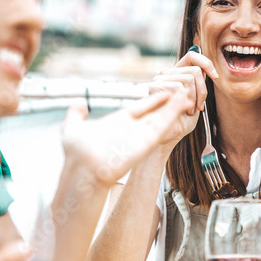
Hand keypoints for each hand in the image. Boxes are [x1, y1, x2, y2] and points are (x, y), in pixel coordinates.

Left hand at [61, 88, 195, 186]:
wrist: (84, 170)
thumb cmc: (77, 153)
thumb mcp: (72, 128)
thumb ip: (76, 114)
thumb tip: (79, 104)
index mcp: (117, 123)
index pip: (139, 108)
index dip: (151, 100)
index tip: (163, 92)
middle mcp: (131, 129)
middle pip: (154, 112)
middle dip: (167, 102)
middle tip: (181, 90)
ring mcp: (140, 134)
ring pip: (162, 117)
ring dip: (175, 106)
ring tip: (188, 93)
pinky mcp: (146, 140)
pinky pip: (163, 123)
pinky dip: (173, 111)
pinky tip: (183, 100)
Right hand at [149, 49, 219, 137]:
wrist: (171, 134)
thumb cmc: (183, 119)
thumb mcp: (196, 98)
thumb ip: (199, 83)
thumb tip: (205, 69)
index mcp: (177, 73)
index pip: (192, 56)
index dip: (206, 63)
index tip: (215, 76)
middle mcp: (167, 73)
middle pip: (194, 71)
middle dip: (202, 90)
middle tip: (199, 106)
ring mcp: (159, 79)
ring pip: (188, 79)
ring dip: (194, 98)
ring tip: (190, 110)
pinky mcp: (155, 87)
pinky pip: (179, 87)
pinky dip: (186, 101)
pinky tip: (184, 111)